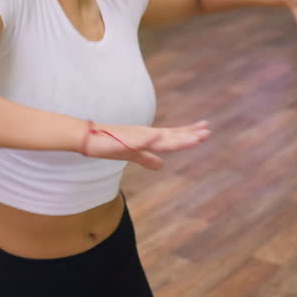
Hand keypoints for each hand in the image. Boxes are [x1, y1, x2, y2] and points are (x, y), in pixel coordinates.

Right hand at [79, 120, 210, 169]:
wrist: (89, 138)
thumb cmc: (110, 144)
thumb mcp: (132, 154)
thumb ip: (147, 158)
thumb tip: (161, 166)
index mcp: (149, 138)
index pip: (173, 136)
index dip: (189, 134)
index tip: (205, 130)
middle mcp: (146, 135)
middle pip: (172, 136)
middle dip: (190, 134)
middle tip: (208, 131)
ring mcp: (136, 136)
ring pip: (160, 139)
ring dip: (177, 138)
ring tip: (193, 138)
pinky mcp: (124, 140)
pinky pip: (138, 141)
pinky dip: (148, 139)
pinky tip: (158, 138)